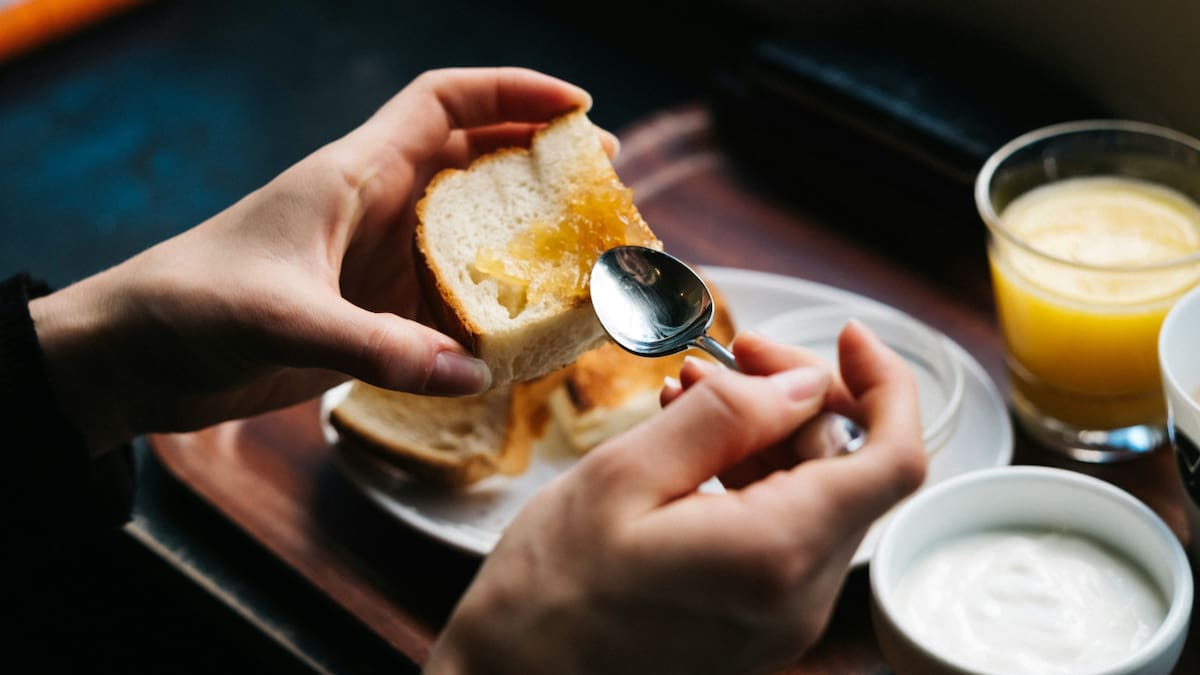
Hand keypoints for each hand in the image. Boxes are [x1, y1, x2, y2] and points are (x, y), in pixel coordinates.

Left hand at [30, 68, 612, 453]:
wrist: (137, 355)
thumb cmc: (194, 305)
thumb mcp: (286, 318)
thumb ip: (380, 348)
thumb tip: (474, 371)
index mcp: (356, 174)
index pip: (445, 101)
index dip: (514, 90)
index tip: (579, 106)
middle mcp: (377, 208)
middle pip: (475, 160)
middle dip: (540, 161)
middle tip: (603, 181)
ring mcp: (378, 261)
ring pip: (470, 232)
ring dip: (524, 237)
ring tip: (585, 253)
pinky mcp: (373, 313)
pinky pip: (449, 299)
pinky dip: (492, 307)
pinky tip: (527, 329)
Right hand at [426, 324, 926, 674]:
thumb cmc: (550, 587)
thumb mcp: (625, 475)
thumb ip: (726, 419)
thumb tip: (804, 383)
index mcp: (775, 554)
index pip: (894, 461)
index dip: (886, 385)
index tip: (848, 337)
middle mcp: (800, 598)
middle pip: (849, 471)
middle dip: (798, 400)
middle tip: (728, 357)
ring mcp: (783, 619)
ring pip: (815, 499)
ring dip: (766, 437)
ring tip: (687, 397)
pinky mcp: (759, 625)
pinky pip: (783, 534)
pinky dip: (751, 480)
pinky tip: (691, 450)